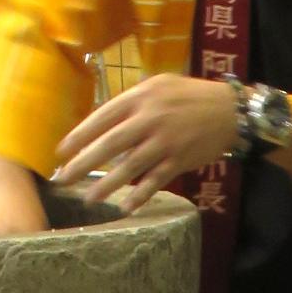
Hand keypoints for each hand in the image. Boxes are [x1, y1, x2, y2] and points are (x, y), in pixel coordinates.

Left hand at [53, 75, 239, 215]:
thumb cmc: (189, 95)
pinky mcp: (180, 160)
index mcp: (139, 98)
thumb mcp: (158, 85)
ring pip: (130, 167)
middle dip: (83, 163)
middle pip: (109, 144)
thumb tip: (102, 121)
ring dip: (108, 185)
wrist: (230, 110)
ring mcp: (165, 142)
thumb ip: (131, 101)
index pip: (100, 118)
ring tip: (89, 198)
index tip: (60, 152)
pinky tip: (125, 207)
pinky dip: (140, 195)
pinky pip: (156, 181)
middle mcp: (149, 119)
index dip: (79, 136)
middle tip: (62, 179)